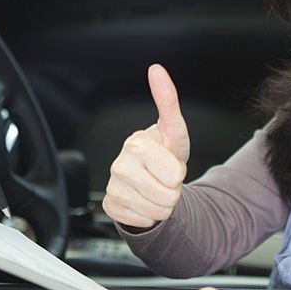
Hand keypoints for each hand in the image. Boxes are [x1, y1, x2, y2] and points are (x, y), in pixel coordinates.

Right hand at [102, 64, 189, 227]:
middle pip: (167, 195)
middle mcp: (120, 165)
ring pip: (157, 211)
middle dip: (173, 190)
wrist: (148, 179)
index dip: (179, 172)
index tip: (169, 163)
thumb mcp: (174, 131)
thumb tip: (156, 69)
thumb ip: (167, 101)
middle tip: (163, 179)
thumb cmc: (163, 154)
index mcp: (136, 144)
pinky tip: (143, 200)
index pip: (175, 174)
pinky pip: (143, 220)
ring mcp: (113, 186)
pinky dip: (148, 215)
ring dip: (162, 204)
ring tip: (155, 189)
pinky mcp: (110, 206)